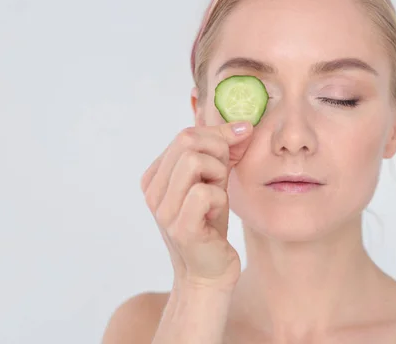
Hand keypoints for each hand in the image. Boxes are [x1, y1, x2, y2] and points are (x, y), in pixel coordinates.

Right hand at [141, 121, 252, 290]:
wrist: (210, 270)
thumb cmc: (211, 223)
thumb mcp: (213, 180)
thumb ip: (220, 152)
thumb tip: (243, 125)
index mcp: (155, 176)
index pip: (185, 135)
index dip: (218, 135)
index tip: (239, 144)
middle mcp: (152, 191)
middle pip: (187, 141)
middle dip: (218, 152)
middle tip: (223, 176)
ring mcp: (163, 210)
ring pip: (194, 161)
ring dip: (218, 174)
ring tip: (218, 194)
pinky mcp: (180, 228)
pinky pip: (205, 193)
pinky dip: (220, 199)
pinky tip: (216, 215)